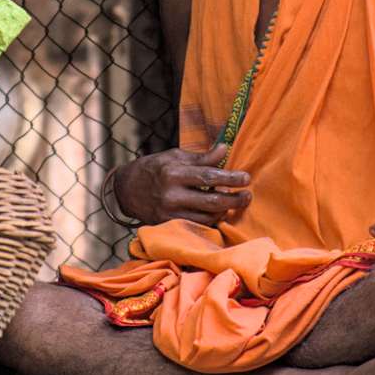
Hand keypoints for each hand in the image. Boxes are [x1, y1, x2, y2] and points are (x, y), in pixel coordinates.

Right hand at [113, 142, 251, 226]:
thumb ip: (201, 157)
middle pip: (211, 201)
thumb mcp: (174, 156)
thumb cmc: (154, 168)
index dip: (230, 178)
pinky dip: (212, 219)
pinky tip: (219, 212)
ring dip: (225, 211)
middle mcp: (171, 195)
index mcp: (173, 173)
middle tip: (248, 195)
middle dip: (235, 199)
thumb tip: (224, 149)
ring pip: (207, 217)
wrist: (126, 190)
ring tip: (234, 202)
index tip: (246, 178)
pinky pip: (197, 225)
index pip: (208, 177)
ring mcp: (169, 213)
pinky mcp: (168, 225)